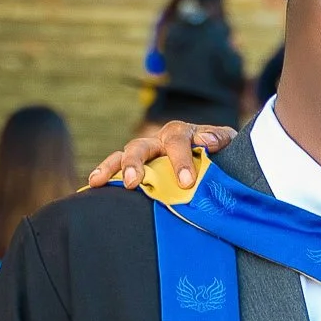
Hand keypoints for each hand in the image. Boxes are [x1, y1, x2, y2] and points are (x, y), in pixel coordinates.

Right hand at [87, 121, 237, 190]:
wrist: (220, 159)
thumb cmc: (223, 153)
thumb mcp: (229, 144)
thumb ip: (220, 139)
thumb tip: (208, 143)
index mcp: (183, 134)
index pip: (178, 142)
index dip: (181, 160)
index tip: (187, 182)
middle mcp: (160, 141)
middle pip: (142, 146)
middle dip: (136, 163)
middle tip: (133, 182)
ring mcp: (147, 154)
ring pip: (124, 155)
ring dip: (111, 167)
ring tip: (98, 181)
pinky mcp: (140, 168)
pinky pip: (118, 169)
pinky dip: (106, 176)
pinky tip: (92, 186)